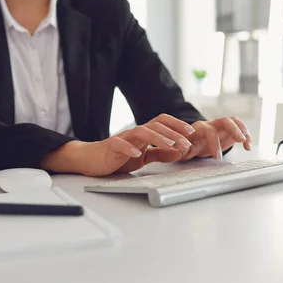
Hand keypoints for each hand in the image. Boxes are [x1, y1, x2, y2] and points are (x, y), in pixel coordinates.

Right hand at [41, 114, 195, 176]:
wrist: (91, 160)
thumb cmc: (117, 157)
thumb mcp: (144, 157)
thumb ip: (160, 154)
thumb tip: (179, 152)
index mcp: (144, 133)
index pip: (163, 122)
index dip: (177, 125)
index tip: (192, 132)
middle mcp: (135, 132)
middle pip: (156, 125)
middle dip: (174, 132)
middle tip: (187, 141)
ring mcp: (123, 138)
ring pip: (142, 131)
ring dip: (158, 138)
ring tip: (171, 146)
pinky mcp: (111, 147)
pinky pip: (120, 144)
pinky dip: (129, 148)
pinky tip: (138, 154)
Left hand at [181, 116, 251, 160]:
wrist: (192, 142)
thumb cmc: (187, 147)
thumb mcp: (182, 150)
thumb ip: (182, 150)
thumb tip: (182, 149)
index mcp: (199, 128)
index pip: (208, 131)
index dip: (214, 143)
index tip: (217, 157)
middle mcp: (211, 124)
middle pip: (225, 121)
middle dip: (234, 129)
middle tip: (241, 140)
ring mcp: (221, 126)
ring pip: (234, 121)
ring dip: (243, 130)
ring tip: (247, 143)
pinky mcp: (229, 131)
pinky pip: (240, 128)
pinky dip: (246, 136)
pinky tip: (248, 147)